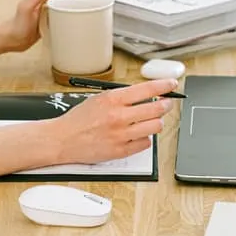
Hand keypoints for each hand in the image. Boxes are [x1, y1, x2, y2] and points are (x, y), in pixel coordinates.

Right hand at [46, 78, 177, 164]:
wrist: (63, 139)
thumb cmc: (79, 119)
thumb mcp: (99, 99)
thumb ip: (121, 97)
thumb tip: (145, 95)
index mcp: (113, 99)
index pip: (147, 90)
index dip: (164, 86)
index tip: (172, 84)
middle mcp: (119, 116)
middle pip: (157, 109)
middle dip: (166, 105)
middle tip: (167, 104)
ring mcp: (121, 135)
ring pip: (155, 127)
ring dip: (156, 122)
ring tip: (151, 120)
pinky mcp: (121, 151)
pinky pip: (145, 144)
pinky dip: (144, 138)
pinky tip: (137, 135)